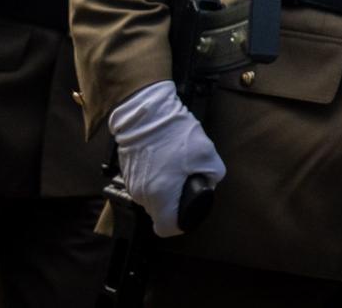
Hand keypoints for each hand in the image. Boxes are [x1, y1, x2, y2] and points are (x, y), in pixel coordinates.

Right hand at [107, 81, 224, 236]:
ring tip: (176, 168)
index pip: (167, 228)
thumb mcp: (206, 153)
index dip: (180, 223)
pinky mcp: (127, 172)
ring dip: (164, 189)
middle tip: (187, 182)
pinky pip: (144, 185)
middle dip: (175, 202)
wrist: (146, 114)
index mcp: (161, 196)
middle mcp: (143, 195)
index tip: (188, 211)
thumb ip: (214, 174)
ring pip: (152, 198)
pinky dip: (155, 178)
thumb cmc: (174, 134)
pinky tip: (165, 161)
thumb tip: (211, 183)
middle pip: (160, 212)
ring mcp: (132, 184)